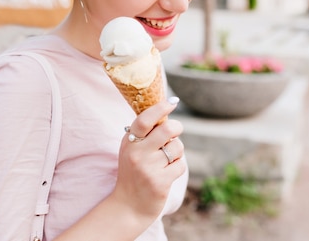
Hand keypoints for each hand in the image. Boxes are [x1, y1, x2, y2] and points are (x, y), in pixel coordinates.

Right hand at [112, 98, 186, 222]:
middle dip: (177, 127)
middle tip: (175, 130)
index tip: (172, 102)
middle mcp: (137, 153)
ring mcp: (148, 168)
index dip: (160, 108)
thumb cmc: (133, 173)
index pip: (144, 119)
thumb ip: (144, 133)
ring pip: (177, 147)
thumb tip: (165, 111)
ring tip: (167, 159)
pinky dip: (177, 167)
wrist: (128, 206)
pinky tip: (167, 173)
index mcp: (129, 142)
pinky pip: (180, 165)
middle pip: (167, 130)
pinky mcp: (160, 182)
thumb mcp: (131, 150)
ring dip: (177, 151)